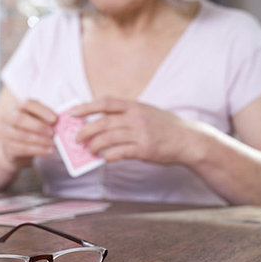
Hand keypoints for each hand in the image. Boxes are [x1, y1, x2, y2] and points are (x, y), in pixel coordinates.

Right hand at [0, 99, 56, 169]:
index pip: (28, 104)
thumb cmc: (28, 130)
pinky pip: (22, 149)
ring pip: (22, 136)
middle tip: (53, 133)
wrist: (10, 148)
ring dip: (41, 140)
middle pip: (20, 119)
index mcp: (17, 107)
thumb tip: (60, 121)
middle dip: (39, 126)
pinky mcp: (6, 147)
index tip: (55, 118)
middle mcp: (7, 117)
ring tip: (54, 144)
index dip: (42, 110)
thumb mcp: (35, 120)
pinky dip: (38, 150)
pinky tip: (49, 151)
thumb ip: (45, 118)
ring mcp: (4, 132)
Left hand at [73, 97, 190, 164]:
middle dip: (85, 130)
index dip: (86, 107)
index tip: (73, 113)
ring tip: (88, 150)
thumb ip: (126, 113)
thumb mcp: (146, 111)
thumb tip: (101, 119)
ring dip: (94, 145)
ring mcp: (140, 134)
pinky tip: (104, 158)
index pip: (105, 103)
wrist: (188, 139)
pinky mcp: (144, 150)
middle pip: (103, 123)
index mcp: (135, 106)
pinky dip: (108, 156)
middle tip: (76, 138)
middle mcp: (136, 118)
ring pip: (108, 138)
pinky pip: (120, 153)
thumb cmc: (165, 126)